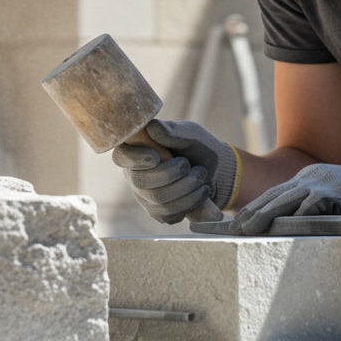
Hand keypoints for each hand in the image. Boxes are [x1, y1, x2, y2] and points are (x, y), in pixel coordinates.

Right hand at [111, 120, 240, 223]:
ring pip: (156, 199)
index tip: (156, 157)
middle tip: (188, 165)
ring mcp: (145, 197)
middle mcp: (135, 175)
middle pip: (140, 181)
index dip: (135, 159)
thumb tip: (150, 127)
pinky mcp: (159, 213)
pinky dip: (191, 201)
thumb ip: (172, 132)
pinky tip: (201, 190)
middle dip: (170, 174)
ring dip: (186, 187)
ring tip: (202, 175)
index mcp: (138, 151)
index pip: (121, 157)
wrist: (219, 173)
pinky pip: (169, 213)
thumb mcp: (191, 135)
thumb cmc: (200, 149)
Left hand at [231, 158, 340, 234]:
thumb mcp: (332, 195)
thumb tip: (289, 224)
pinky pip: (309, 207)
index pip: (274, 193)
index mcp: (308, 178)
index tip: (237, 220)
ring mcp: (322, 184)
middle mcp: (310, 178)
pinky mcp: (334, 194)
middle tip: (233, 229)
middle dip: (251, 214)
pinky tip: (278, 230)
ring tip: (246, 231)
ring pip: (285, 201)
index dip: (254, 207)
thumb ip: (311, 204)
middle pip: (273, 196)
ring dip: (264, 217)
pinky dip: (293, 219)